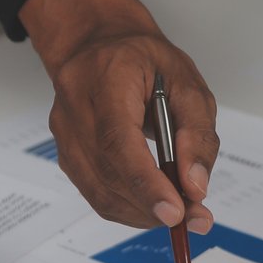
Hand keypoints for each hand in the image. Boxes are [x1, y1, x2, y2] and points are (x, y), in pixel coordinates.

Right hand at [20, 0, 217, 230]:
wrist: (95, 45)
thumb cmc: (141, 59)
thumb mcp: (186, 81)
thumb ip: (196, 133)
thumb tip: (195, 186)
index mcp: (105, 79)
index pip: (119, 142)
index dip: (147, 184)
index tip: (175, 212)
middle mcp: (75, 109)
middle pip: (110, 175)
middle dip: (155, 206)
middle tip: (193, 217)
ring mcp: (65, 135)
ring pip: (101, 194)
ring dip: (143, 212)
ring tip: (178, 211)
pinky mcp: (66, 155)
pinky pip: (96, 194)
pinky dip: (128, 206)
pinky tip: (152, 202)